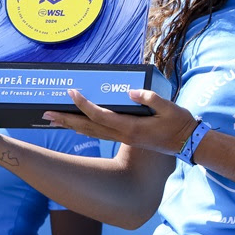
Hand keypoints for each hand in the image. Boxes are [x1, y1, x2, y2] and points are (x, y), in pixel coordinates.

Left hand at [41, 89, 197, 154]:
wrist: (188, 143)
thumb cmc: (180, 124)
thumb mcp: (170, 108)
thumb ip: (151, 99)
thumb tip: (131, 91)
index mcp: (131, 127)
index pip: (100, 115)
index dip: (83, 104)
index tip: (71, 92)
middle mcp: (123, 134)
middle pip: (89, 127)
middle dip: (66, 119)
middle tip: (46, 113)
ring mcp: (123, 138)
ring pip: (91, 132)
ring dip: (71, 125)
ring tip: (53, 119)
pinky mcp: (126, 138)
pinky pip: (100, 133)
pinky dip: (85, 128)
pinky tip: (77, 125)